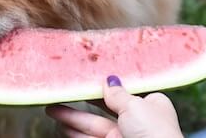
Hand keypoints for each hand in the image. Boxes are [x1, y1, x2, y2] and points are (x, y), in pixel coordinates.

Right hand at [46, 75, 183, 137]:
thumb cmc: (153, 132)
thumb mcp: (134, 105)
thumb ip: (117, 93)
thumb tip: (109, 80)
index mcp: (151, 104)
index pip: (126, 90)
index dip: (107, 83)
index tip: (89, 74)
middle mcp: (137, 120)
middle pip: (104, 106)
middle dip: (83, 99)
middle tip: (63, 91)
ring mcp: (123, 136)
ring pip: (93, 124)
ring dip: (72, 117)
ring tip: (52, 109)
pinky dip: (75, 133)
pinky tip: (62, 127)